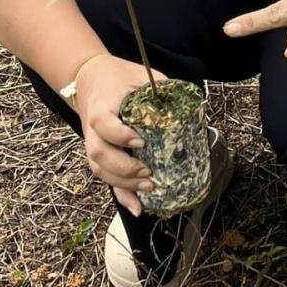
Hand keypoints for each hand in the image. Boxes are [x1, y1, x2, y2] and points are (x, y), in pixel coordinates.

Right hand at [72, 54, 168, 215]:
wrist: (89, 79)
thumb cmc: (120, 78)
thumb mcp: (142, 77)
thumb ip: (163, 91)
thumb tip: (197, 108)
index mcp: (103, 106)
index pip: (103, 123)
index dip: (120, 135)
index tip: (140, 141)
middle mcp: (93, 129)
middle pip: (100, 154)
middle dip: (124, 168)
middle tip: (148, 173)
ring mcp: (93, 143)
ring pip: (100, 170)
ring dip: (123, 184)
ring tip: (149, 188)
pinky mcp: (99, 155)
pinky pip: (105, 179)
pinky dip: (121, 196)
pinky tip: (138, 208)